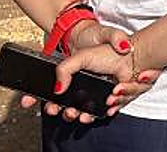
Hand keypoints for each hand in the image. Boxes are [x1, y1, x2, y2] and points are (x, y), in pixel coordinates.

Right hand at [17, 23, 160, 120]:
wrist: (132, 55)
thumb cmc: (105, 52)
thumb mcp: (80, 57)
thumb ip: (65, 69)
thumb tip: (57, 89)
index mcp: (72, 80)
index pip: (51, 94)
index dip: (42, 101)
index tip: (34, 103)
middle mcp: (82, 90)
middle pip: (67, 109)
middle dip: (65, 113)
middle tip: (67, 111)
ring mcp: (96, 97)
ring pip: (85, 114)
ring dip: (84, 114)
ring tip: (86, 110)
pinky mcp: (111, 101)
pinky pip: (105, 112)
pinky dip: (108, 109)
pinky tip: (109, 101)